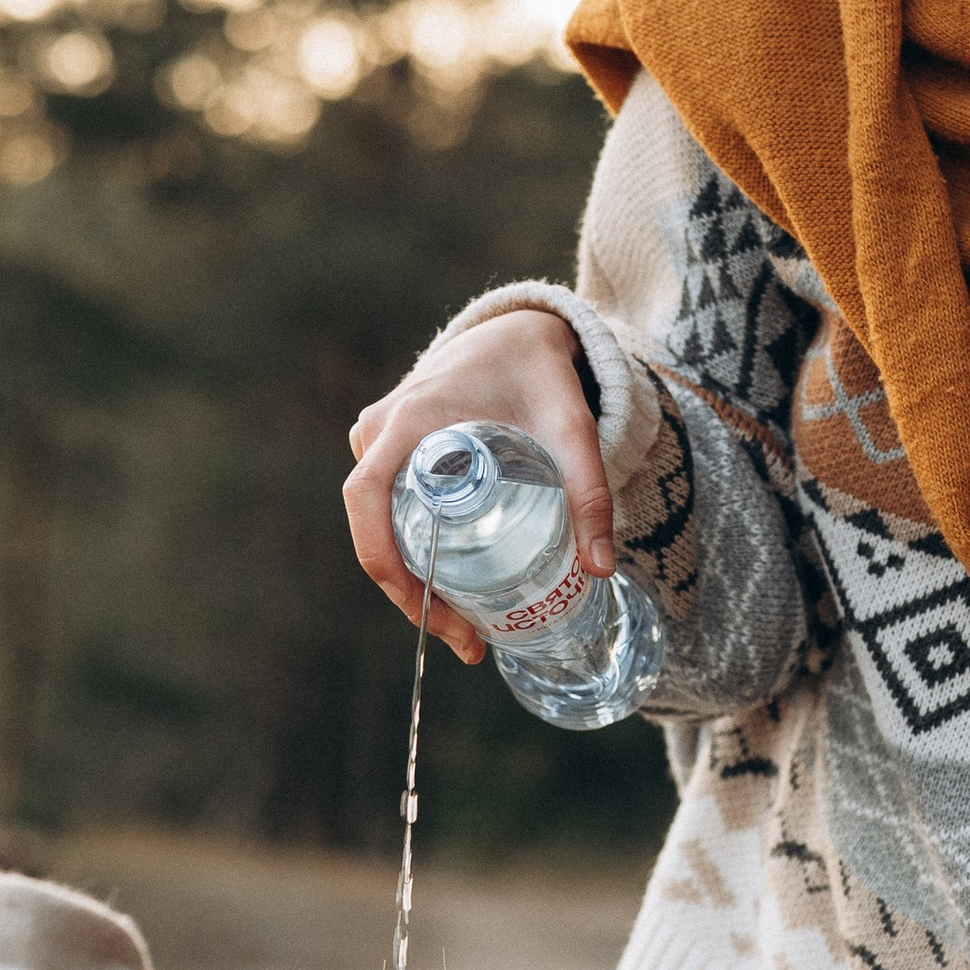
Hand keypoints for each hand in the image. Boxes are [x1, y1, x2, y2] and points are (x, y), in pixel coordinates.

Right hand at [343, 306, 609, 666]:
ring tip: (465, 628)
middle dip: (411, 594)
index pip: (367, 497)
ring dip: (411, 579)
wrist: (517, 329)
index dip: (381, 559)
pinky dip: (412, 552)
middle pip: (374, 526)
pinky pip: (387, 508)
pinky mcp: (390, 449)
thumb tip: (602, 571)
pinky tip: (452, 589)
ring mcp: (379, 439)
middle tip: (465, 640)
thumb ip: (590, 494)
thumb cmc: (540, 371)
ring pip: (379, 523)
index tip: (423, 609)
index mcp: (410, 420)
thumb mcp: (572, 429)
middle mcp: (381, 430)